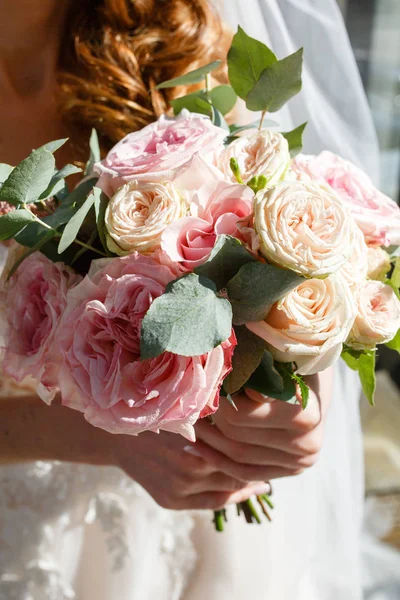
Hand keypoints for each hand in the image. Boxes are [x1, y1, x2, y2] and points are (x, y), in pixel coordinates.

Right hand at [0, 395, 267, 510]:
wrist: (115, 431)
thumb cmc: (154, 409)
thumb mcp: (184, 402)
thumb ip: (214, 409)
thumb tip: (251, 407)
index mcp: (196, 437)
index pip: (241, 450)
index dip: (262, 448)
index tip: (277, 443)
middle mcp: (189, 465)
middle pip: (238, 471)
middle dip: (259, 466)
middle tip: (279, 459)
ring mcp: (179, 486)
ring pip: (227, 489)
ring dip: (248, 483)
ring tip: (265, 473)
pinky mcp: (170, 499)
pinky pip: (211, 502)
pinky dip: (230, 495)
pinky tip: (243, 488)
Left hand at [193, 368, 332, 483]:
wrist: (312, 391)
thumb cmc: (288, 367)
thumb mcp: (276, 362)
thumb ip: (261, 373)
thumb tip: (245, 389)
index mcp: (306, 413)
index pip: (244, 413)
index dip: (217, 401)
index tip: (200, 391)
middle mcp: (307, 443)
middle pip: (239, 434)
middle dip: (210, 419)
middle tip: (189, 406)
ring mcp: (299, 462)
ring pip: (238, 455)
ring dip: (207, 440)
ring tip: (187, 425)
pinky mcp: (289, 472)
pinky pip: (244, 472)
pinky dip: (217, 461)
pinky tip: (195, 449)